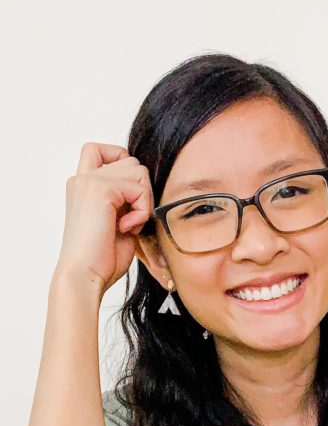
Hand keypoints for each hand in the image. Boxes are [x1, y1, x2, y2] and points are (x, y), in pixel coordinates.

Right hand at [56, 141, 155, 298]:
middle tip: (133, 220)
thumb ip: (125, 201)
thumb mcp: (117, 223)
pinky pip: (139, 188)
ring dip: (144, 201)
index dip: (122, 163)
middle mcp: (82, 178)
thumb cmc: (101, 259)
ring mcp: (89, 181)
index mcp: (82, 186)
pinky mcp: (101, 189)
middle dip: (142, 191)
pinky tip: (128, 228)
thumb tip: (147, 189)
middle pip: (130, 161)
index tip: (129, 197)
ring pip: (138, 171)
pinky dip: (143, 210)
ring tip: (130, 225)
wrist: (85, 275)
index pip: (101, 150)